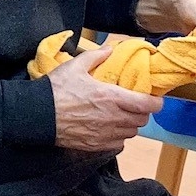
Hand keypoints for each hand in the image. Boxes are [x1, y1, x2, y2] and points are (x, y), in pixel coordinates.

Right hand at [48, 46, 162, 152]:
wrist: (38, 115)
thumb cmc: (57, 89)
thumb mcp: (76, 65)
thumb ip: (96, 56)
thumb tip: (110, 49)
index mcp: (111, 97)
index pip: (146, 105)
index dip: (156, 102)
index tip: (156, 98)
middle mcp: (112, 118)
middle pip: (141, 120)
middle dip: (143, 112)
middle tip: (137, 103)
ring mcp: (104, 134)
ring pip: (131, 133)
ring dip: (131, 124)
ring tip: (123, 114)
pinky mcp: (95, 145)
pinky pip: (118, 144)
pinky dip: (119, 136)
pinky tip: (110, 127)